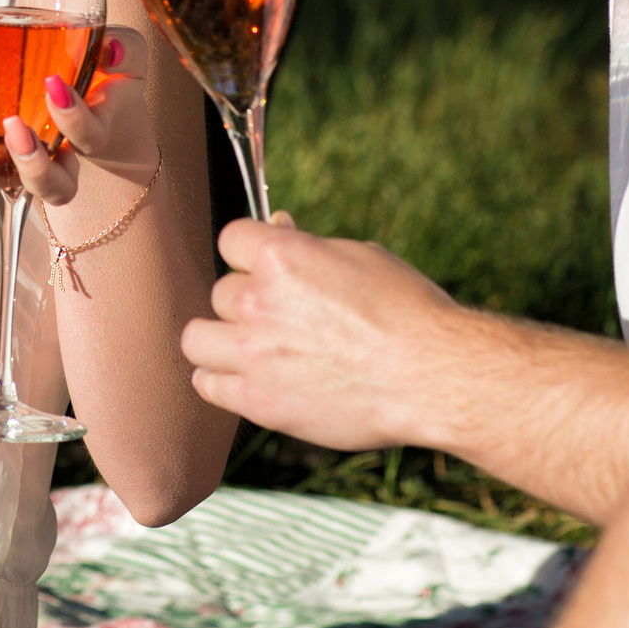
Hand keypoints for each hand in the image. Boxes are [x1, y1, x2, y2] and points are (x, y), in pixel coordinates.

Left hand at [0, 30, 161, 206]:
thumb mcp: (126, 58)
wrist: (96, 106)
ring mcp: (22, 162)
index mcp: (94, 133)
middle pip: (50, 185)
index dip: (74, 118)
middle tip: (14, 124)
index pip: (89, 138)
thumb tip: (112, 48)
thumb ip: (126, 49)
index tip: (54, 83)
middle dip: (32, 162)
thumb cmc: (107, 78)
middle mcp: (60, 160)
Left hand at [179, 216, 466, 452]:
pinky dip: (221, 380)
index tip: (268, 268)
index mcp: (279, 257)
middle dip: (249, 301)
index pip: (230, 239)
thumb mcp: (359, 256)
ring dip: (220, 339)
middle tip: (284, 319)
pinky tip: (247, 379)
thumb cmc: (406, 310)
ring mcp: (251, 354)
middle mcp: (256, 301)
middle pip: (221, 292)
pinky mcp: (257, 401)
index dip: (251, 253)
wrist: (432, 377)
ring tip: (249, 348)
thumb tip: (278, 227)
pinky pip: (206, 384)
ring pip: (196, 337)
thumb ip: (307, 247)